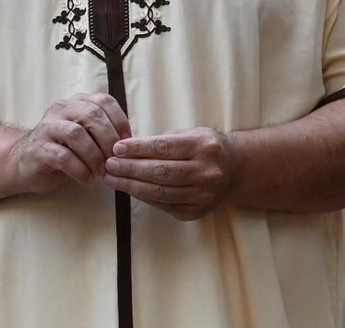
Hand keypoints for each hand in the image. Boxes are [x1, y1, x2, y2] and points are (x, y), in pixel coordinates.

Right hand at [7, 93, 131, 194]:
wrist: (23, 163)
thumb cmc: (62, 150)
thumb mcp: (85, 136)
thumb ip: (103, 133)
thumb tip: (132, 142)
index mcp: (76, 103)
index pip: (103, 101)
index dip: (120, 120)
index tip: (128, 142)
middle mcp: (60, 110)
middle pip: (91, 115)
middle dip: (108, 139)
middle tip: (116, 159)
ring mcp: (47, 128)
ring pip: (76, 134)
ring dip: (94, 155)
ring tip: (102, 171)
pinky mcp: (38, 149)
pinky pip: (63, 156)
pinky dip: (79, 169)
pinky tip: (87, 179)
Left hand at [105, 127, 237, 219]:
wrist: (235, 170)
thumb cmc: (205, 147)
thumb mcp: (191, 134)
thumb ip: (164, 141)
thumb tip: (128, 147)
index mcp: (204, 147)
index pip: (164, 148)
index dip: (138, 149)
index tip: (117, 148)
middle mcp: (206, 172)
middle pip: (160, 172)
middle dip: (130, 168)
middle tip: (109, 164)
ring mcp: (202, 195)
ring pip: (160, 192)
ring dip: (131, 185)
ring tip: (112, 178)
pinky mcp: (195, 211)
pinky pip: (163, 204)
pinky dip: (143, 197)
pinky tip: (129, 189)